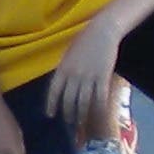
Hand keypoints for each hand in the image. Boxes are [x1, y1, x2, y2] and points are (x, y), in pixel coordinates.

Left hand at [46, 24, 126, 138]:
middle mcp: (74, 75)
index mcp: (63, 68)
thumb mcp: (68, 54)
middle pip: (69, 100)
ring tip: (81, 123)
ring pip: (83, 101)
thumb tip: (61, 84)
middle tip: (69, 122)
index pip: (54, 91)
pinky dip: (98, 108)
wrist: (102, 31)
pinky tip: (98, 114)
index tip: (50, 115)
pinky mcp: (103, 77)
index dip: (52, 104)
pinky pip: (100, 97)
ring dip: (82, 114)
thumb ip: (64, 69)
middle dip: (68, 113)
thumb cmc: (84, 40)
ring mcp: (89, 77)